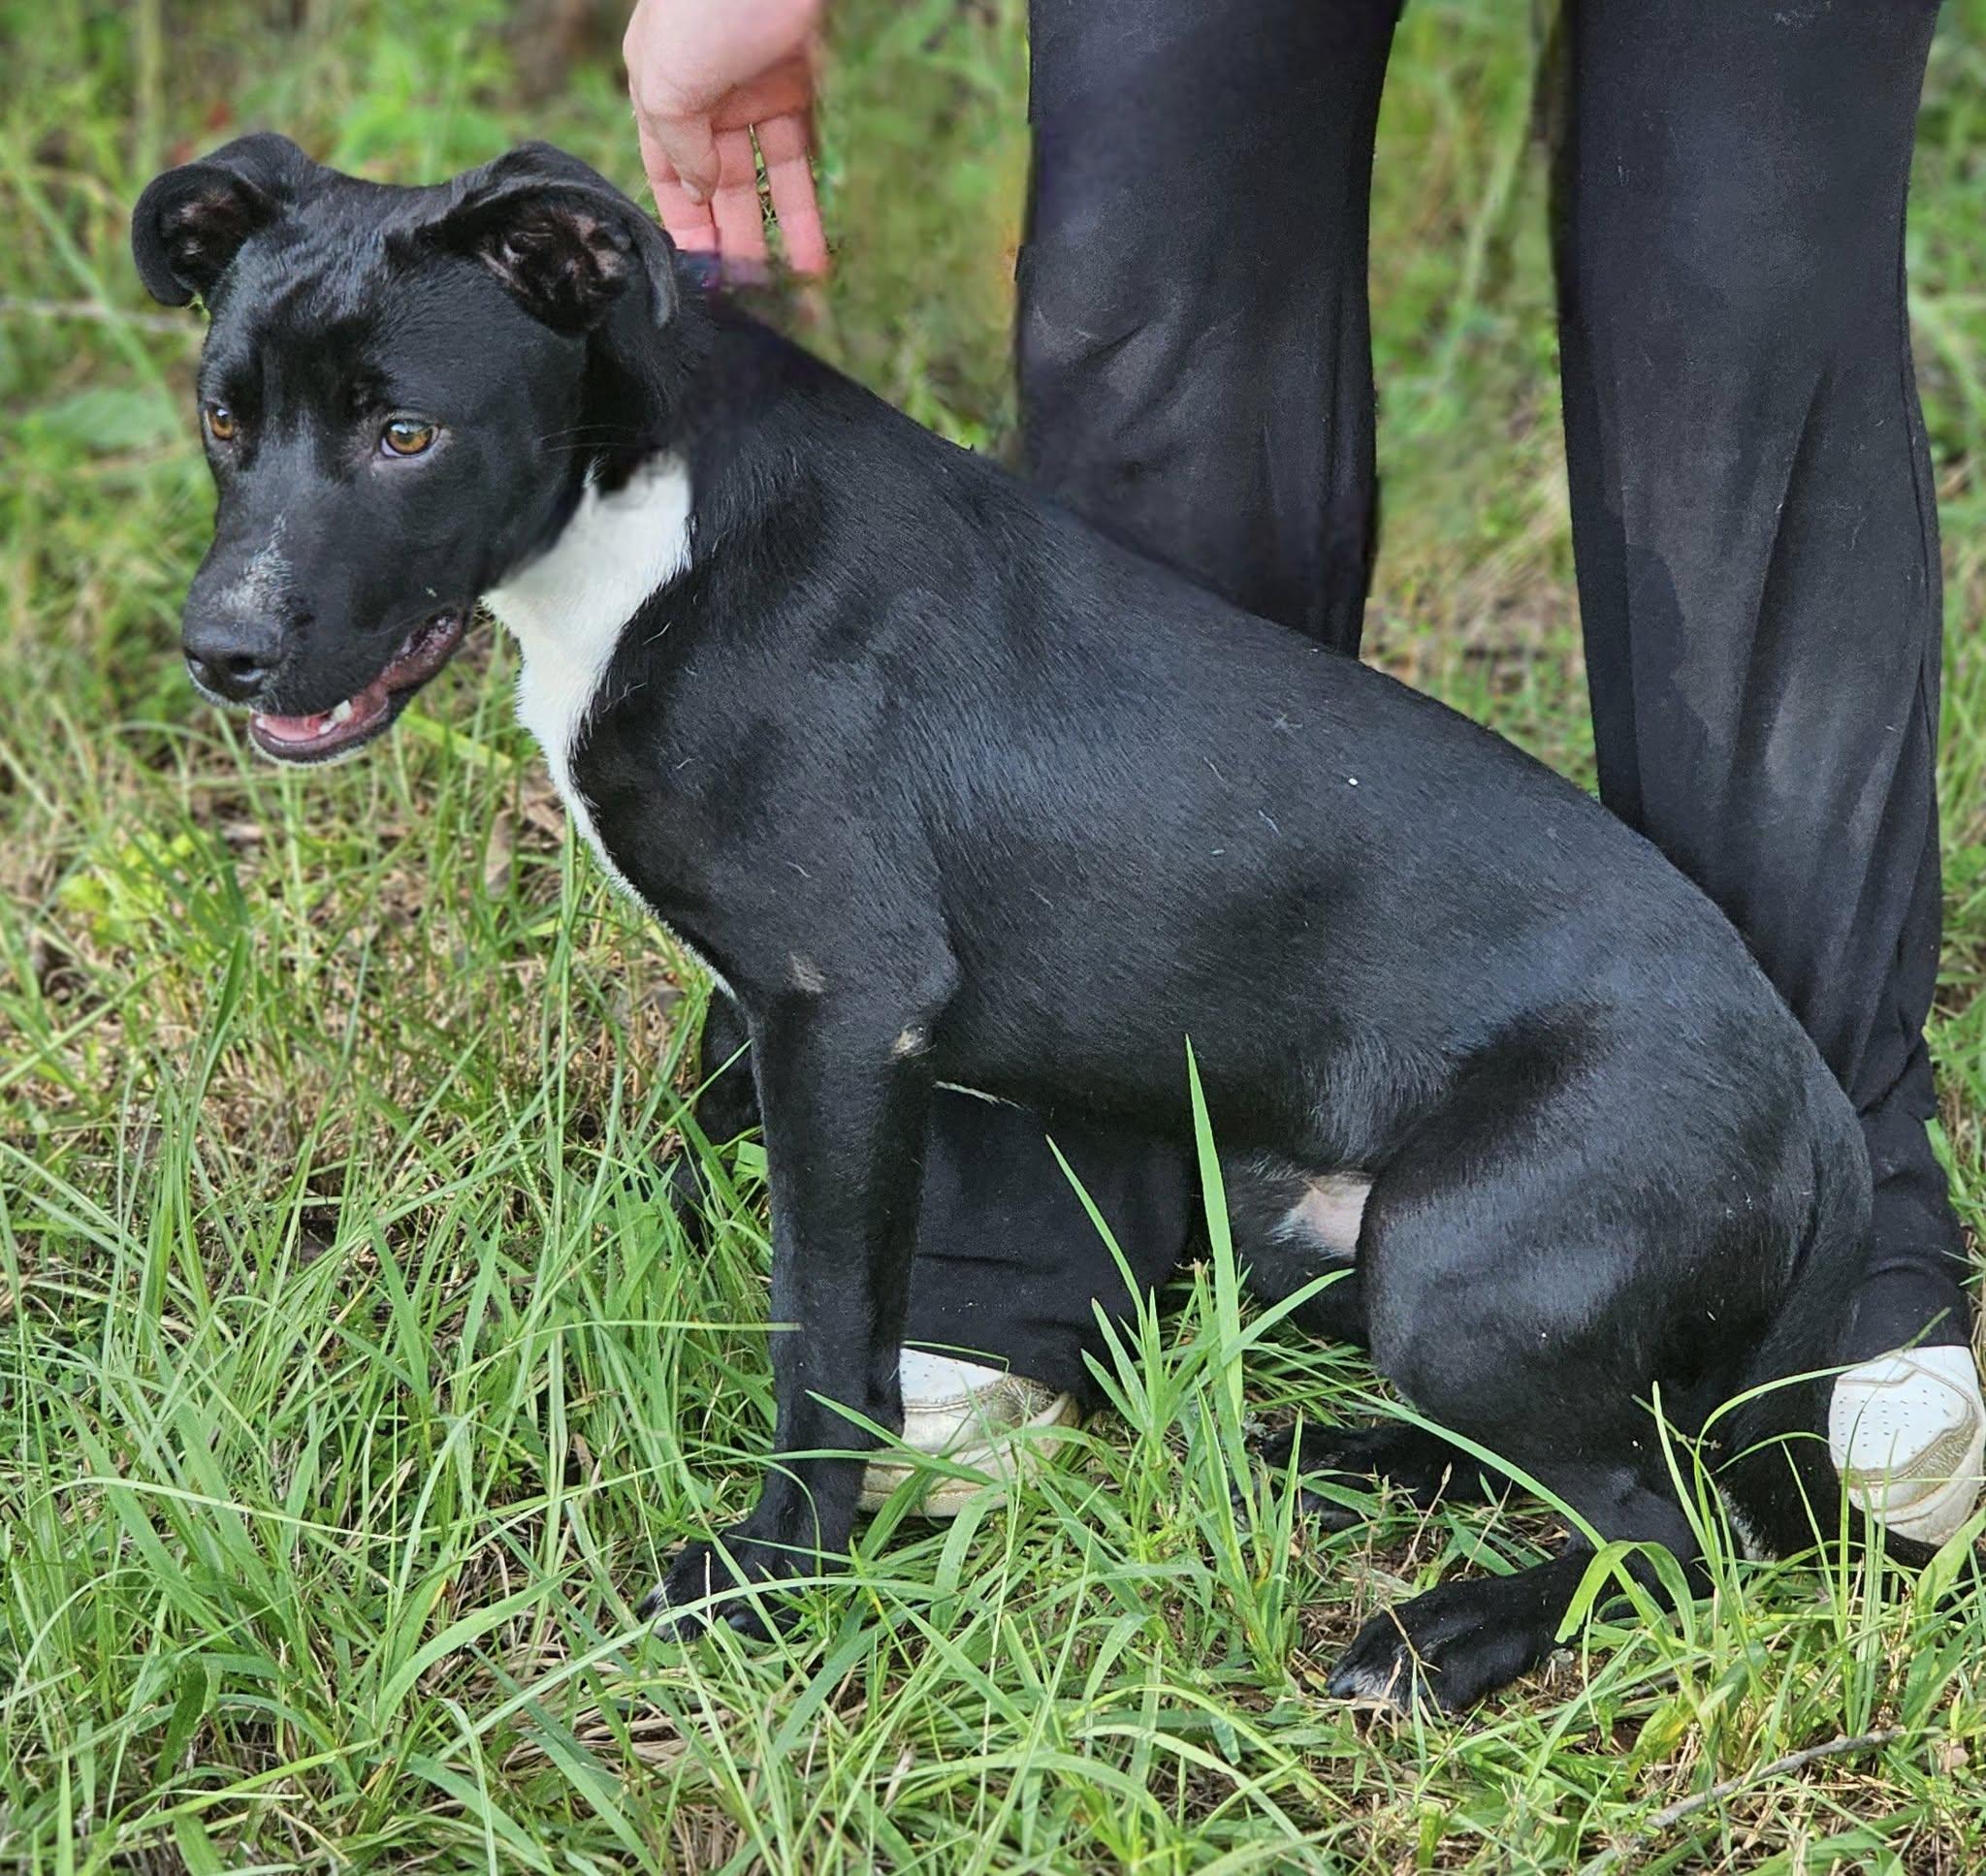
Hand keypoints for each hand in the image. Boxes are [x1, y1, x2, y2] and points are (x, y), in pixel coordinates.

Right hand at [623, 0, 828, 278]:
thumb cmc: (705, 4)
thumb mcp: (666, 81)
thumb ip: (678, 144)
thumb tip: (699, 192)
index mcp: (661, 88)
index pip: (667, 171)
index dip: (683, 222)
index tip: (701, 275)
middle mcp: (709, 93)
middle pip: (721, 182)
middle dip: (735, 237)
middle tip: (751, 296)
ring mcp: (759, 89)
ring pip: (768, 176)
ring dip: (781, 232)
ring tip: (795, 288)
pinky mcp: (808, 86)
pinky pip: (809, 158)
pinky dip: (814, 204)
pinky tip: (818, 251)